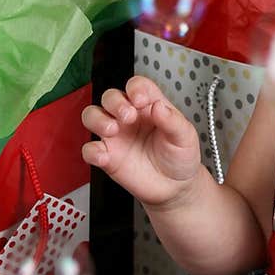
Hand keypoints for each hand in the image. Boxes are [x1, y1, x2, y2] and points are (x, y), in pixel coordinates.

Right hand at [81, 76, 202, 207]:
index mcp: (149, 107)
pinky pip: (90, 149)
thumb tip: (159, 106)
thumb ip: (173, 121)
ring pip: (92, 116)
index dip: (136, 88)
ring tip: (112, 129)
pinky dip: (92, 151)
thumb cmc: (180, 157)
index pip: (136, 86)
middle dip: (115, 102)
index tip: (141, 100)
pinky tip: (104, 155)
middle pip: (110, 97)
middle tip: (128, 116)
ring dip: (98, 119)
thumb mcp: (185, 137)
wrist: (175, 187)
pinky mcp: (108, 156)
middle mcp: (129, 118)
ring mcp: (116, 136)